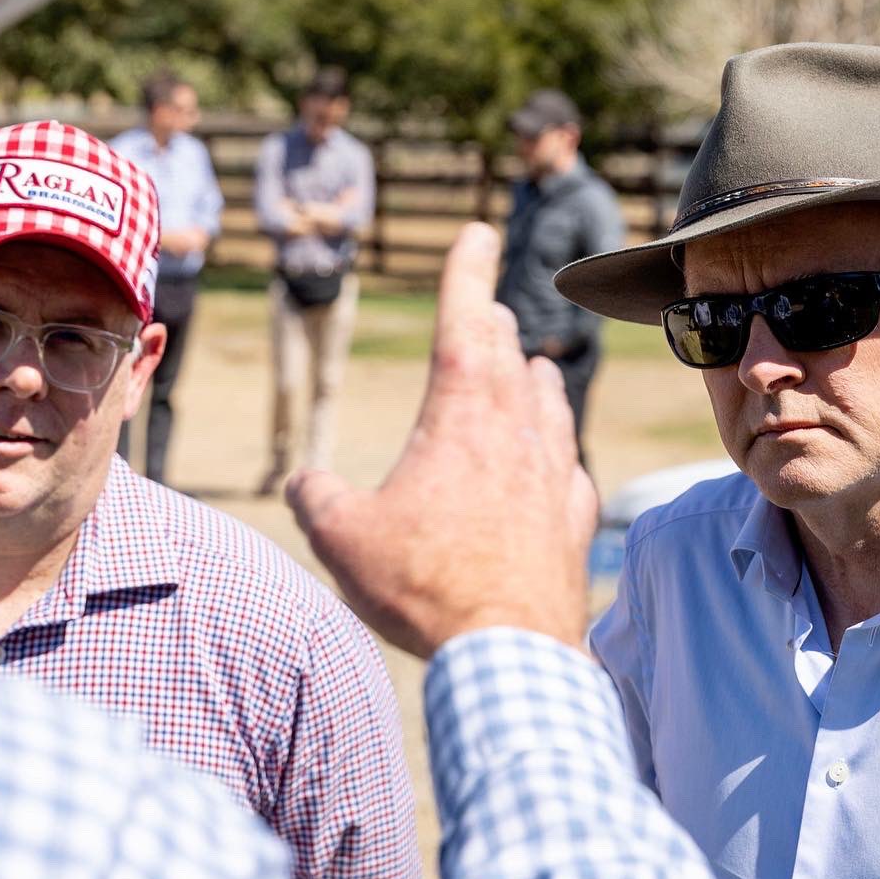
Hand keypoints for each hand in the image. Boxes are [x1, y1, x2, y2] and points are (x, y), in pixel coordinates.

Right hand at [289, 222, 596, 658]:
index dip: (466, 266)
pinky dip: (557, 450)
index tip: (477, 230)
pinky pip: (570, 465)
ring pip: (549, 399)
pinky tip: (556, 462)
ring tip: (526, 370)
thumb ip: (315, 497)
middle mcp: (516, 425)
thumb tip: (304, 484)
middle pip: (507, 352)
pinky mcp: (575, 515)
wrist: (508, 648)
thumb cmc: (422, 584)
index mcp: (461, 409)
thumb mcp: (341, 537)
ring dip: (531, 378)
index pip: (465, 314)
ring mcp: (554, 469)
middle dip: (491, 324)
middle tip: (486, 310)